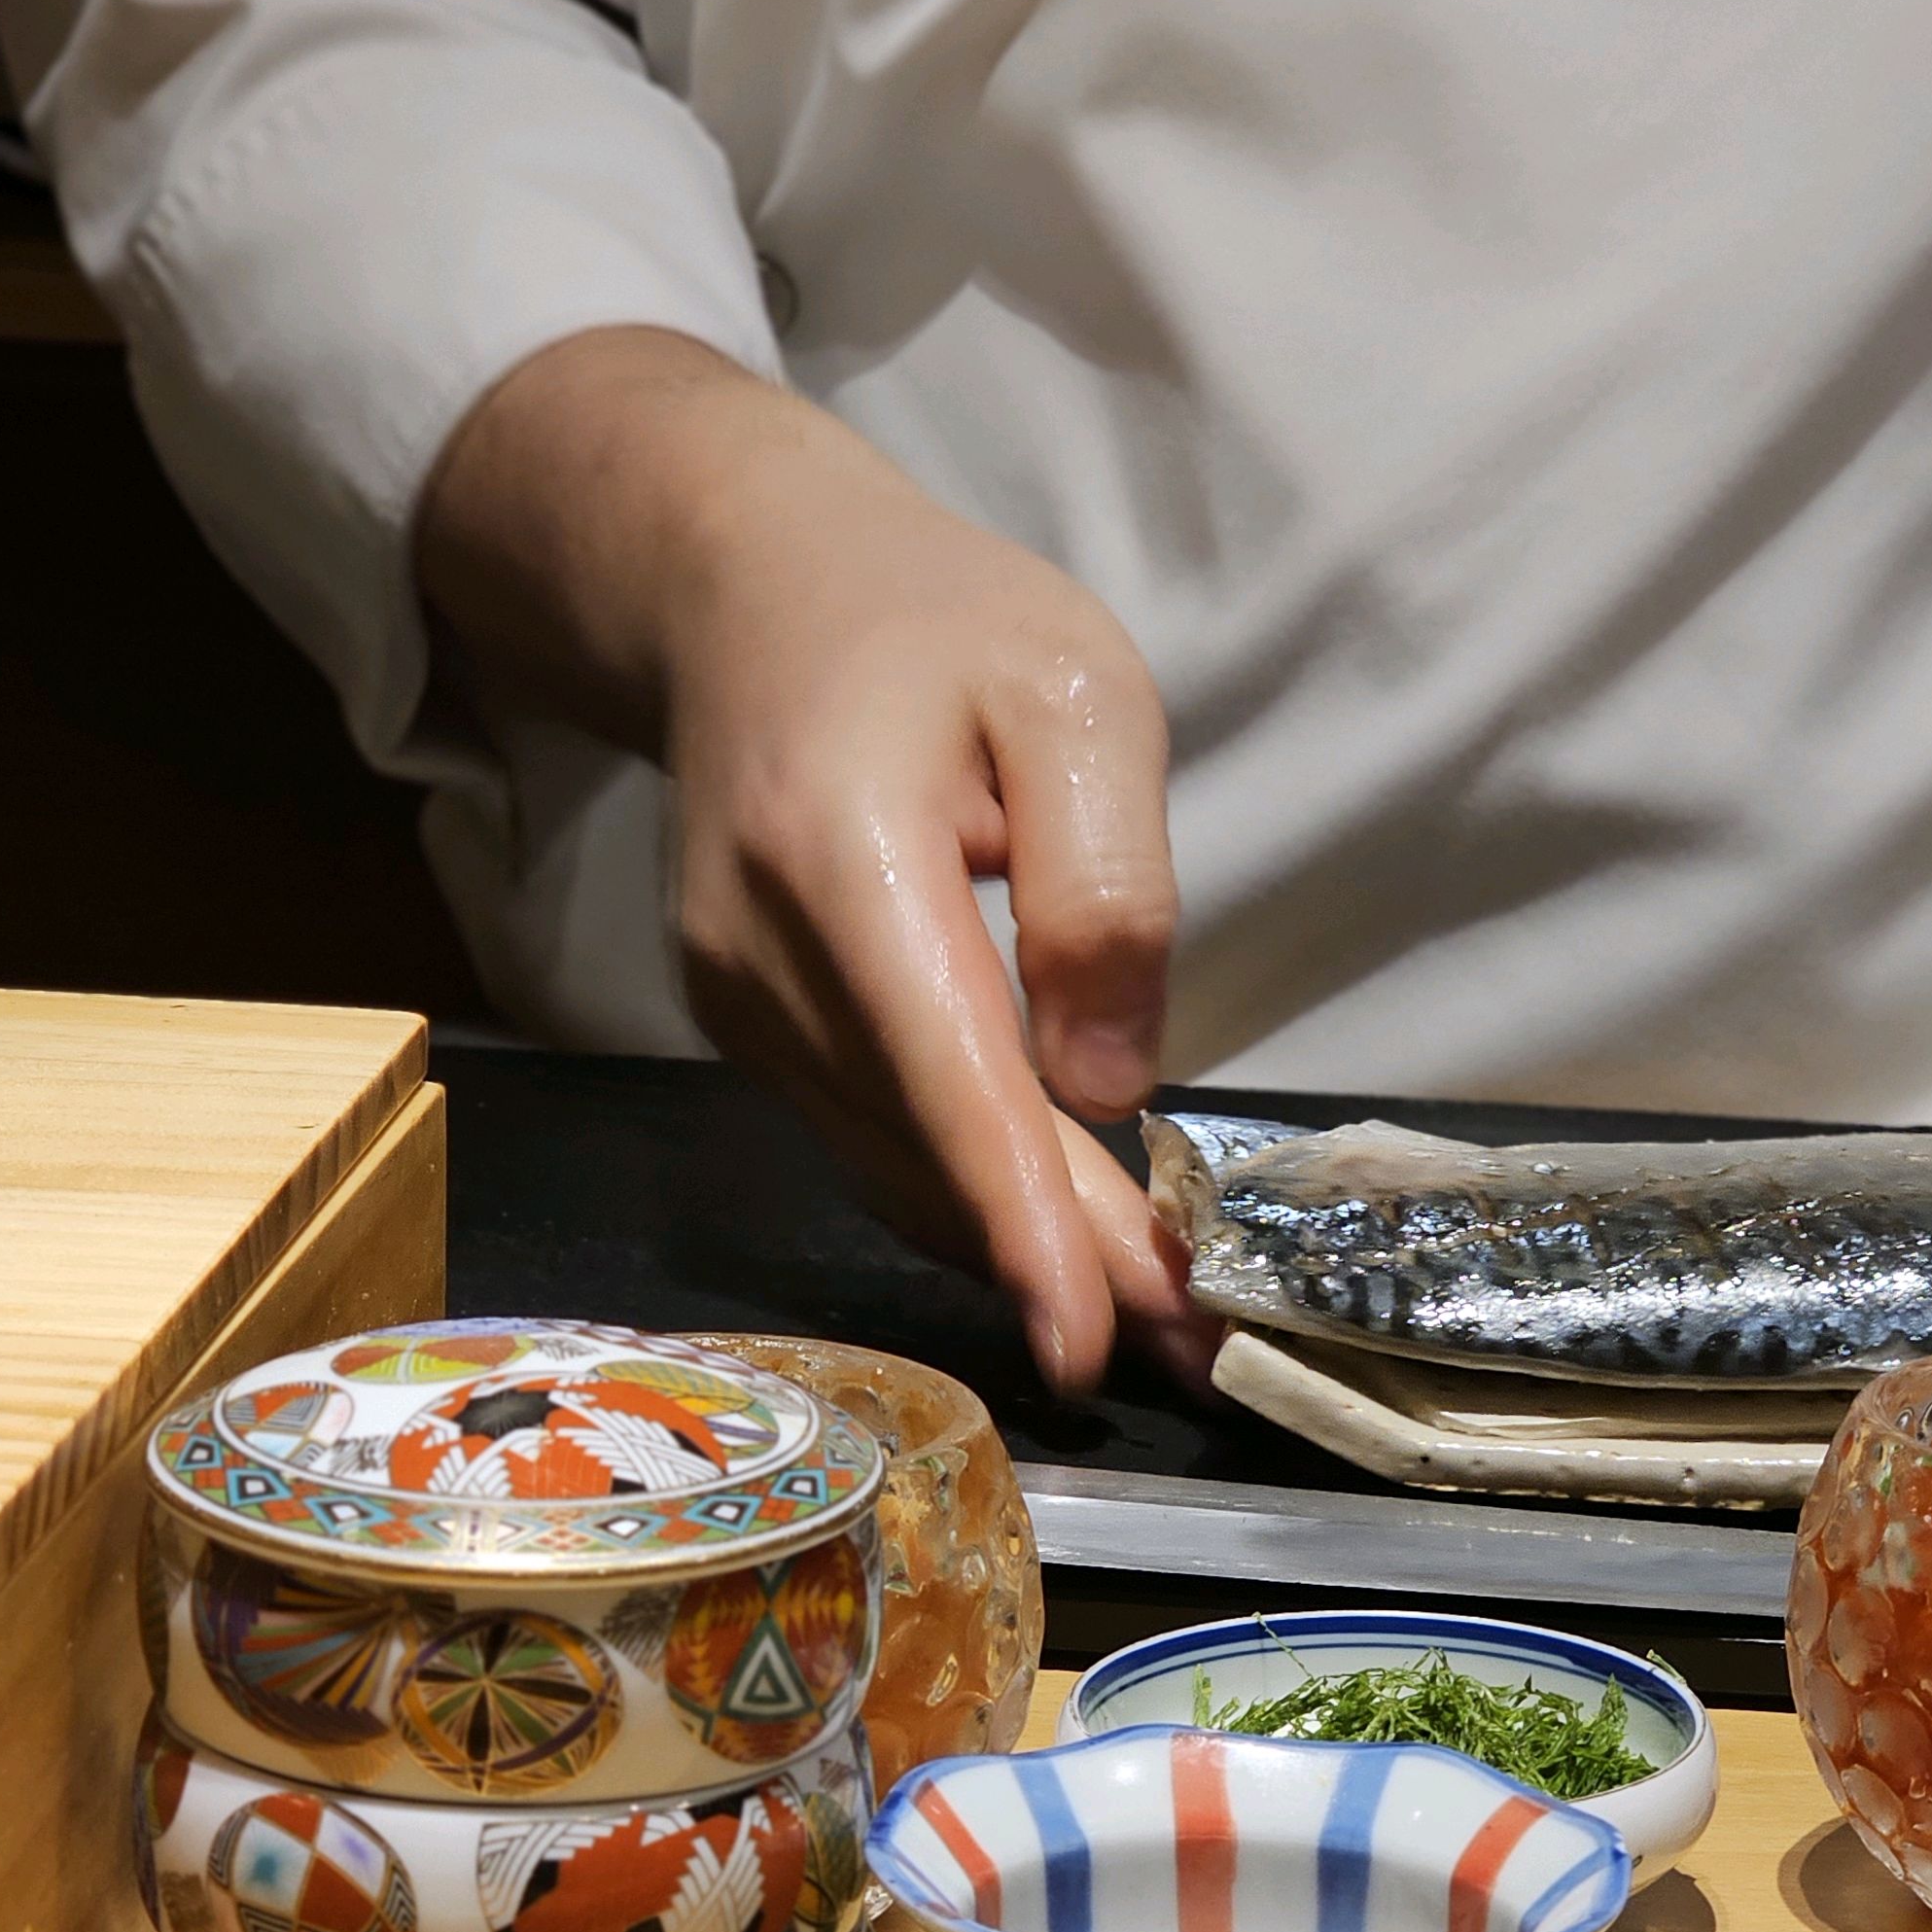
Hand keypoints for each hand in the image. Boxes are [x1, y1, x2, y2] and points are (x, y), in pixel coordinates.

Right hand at [418, 327, 1215, 1390]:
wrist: (744, 583)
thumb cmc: (936, 621)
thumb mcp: (1080, 695)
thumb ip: (1107, 887)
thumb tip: (1106, 1083)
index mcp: (844, 856)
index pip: (945, 1077)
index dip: (1024, 1219)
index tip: (1087, 1339)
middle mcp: (760, 953)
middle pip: (929, 1147)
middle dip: (1062, 1259)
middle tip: (1197, 1348)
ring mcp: (734, 999)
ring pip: (894, 1163)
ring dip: (1020, 1245)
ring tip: (1154, 1312)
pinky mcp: (744, 1019)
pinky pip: (869, 1134)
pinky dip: (964, 1190)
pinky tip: (1054, 1231)